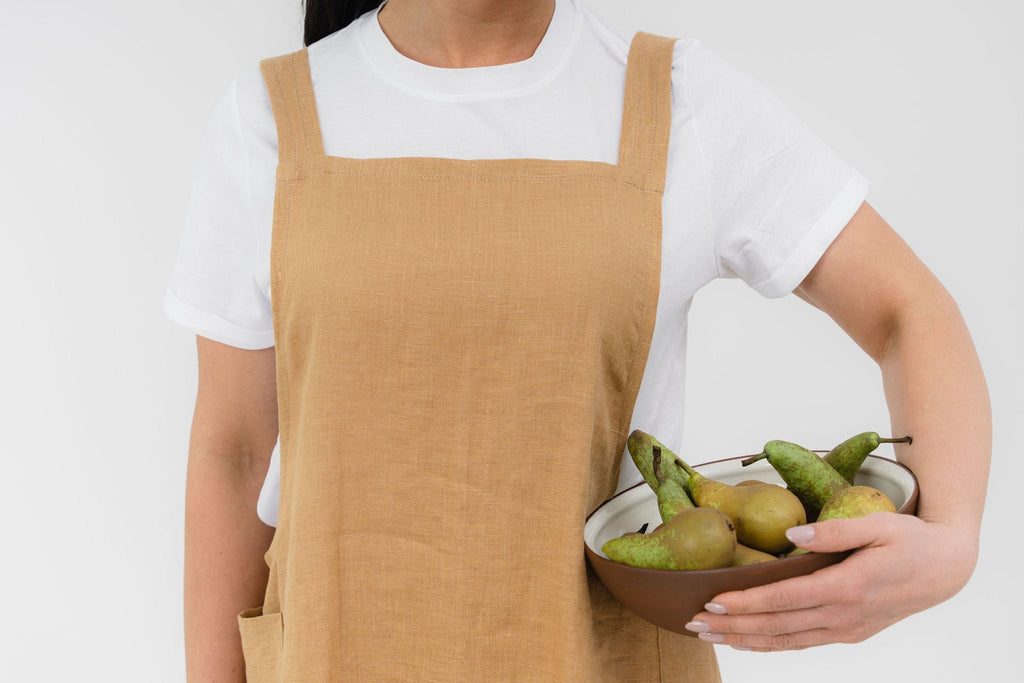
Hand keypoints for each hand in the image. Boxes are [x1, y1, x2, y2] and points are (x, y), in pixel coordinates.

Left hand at [684, 511, 977, 650]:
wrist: (946, 569)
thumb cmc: (909, 539)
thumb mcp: (876, 523)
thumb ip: (832, 530)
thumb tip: (790, 533)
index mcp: (847, 587)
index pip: (784, 599)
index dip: (746, 603)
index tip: (713, 601)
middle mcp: (844, 616)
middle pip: (777, 625)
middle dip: (733, 625)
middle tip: (694, 622)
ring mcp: (847, 630)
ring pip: (787, 641)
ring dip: (746, 640)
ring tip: (710, 636)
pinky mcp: (850, 633)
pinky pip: (802, 643)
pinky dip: (771, 644)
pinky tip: (748, 641)